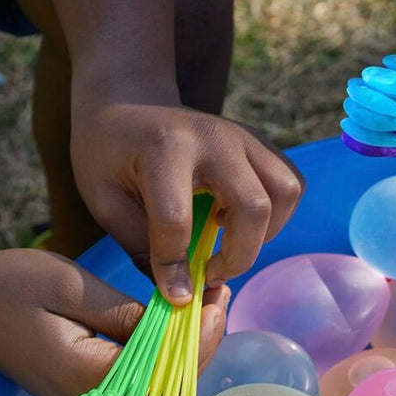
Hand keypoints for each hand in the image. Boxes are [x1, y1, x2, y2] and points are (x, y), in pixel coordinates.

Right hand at [0, 246, 227, 395]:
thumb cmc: (12, 287)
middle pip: (170, 385)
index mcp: (89, 379)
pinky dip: (166, 355)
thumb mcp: (73, 288)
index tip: (219, 297)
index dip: (202, 334)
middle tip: (220, 294)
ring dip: (188, 347)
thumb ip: (128, 313)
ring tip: (208, 303)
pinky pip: (142, 384)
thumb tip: (181, 321)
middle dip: (202, 340)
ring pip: (160, 388)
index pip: (166, 369)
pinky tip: (181, 322)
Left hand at [70, 102, 303, 302]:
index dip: (176, 268)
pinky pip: (291, 182)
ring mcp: (244, 136)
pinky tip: (241, 219)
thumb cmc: (108, 153)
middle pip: (254, 206)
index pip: (178, 220)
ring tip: (232, 242)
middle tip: (211, 272)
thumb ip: (140, 244)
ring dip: (266, 232)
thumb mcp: (104, 199)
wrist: (128, 100)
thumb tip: (180, 294)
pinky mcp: (260, 142)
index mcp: (165, 148)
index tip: (175, 296)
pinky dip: (277, 212)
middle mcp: (214, 138)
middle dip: (238, 255)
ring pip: (285, 192)